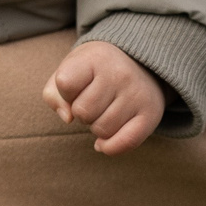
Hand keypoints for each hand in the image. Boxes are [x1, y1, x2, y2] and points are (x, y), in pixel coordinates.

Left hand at [44, 38, 164, 154]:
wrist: (140, 63)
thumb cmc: (96, 70)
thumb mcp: (71, 69)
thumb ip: (54, 94)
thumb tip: (67, 118)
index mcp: (96, 57)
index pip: (65, 83)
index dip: (65, 92)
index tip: (77, 86)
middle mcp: (120, 74)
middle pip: (82, 112)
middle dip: (82, 112)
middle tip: (93, 101)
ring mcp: (137, 94)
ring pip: (101, 130)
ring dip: (96, 126)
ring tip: (104, 111)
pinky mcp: (151, 114)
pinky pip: (125, 143)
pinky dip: (110, 147)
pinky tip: (104, 142)